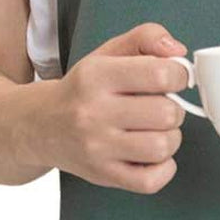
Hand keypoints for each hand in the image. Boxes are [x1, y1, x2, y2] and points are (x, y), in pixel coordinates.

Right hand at [41, 22, 189, 193]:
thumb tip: (179, 52)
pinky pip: (151, 181)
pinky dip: (163, 169)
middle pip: (167, 113)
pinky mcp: (103, 174)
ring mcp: (97, 147)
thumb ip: (145, 38)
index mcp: (96, 76)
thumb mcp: (107, 53)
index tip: (173, 80)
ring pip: (162, 147)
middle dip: (173, 109)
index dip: (179, 76)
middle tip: (159, 108)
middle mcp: (94, 112)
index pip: (161, 73)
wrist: (39, 126)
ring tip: (155, 131)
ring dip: (169, 139)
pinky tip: (152, 156)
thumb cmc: (82, 90)